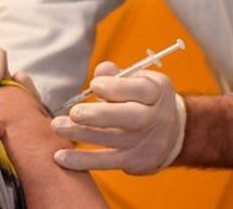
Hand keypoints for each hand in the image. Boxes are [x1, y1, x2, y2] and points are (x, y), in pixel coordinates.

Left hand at [51, 62, 186, 174]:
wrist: (175, 134)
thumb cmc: (145, 100)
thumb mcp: (138, 81)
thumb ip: (118, 76)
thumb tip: (102, 70)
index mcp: (157, 92)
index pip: (141, 90)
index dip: (117, 87)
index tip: (94, 85)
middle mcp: (156, 118)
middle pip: (131, 118)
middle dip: (100, 115)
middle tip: (74, 112)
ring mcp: (146, 143)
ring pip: (114, 140)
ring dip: (82, 134)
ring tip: (58, 126)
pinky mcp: (135, 162)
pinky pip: (107, 162)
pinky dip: (82, 161)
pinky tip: (61, 157)